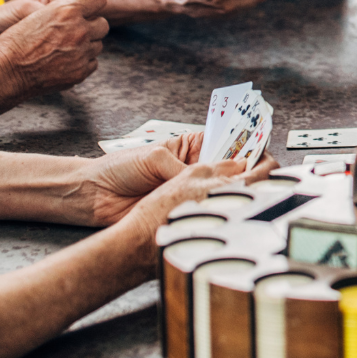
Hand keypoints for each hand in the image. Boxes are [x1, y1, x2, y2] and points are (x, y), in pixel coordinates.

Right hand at [0, 0, 108, 94]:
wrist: (6, 73)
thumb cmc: (14, 42)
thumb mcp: (35, 13)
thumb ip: (61, 9)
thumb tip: (79, 7)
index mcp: (68, 11)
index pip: (99, 0)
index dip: (93, 4)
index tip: (88, 8)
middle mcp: (79, 30)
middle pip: (103, 24)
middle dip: (92, 26)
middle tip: (76, 31)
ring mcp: (82, 52)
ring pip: (98, 44)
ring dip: (86, 45)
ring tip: (66, 48)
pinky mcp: (81, 71)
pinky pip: (92, 63)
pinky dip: (82, 62)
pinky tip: (65, 62)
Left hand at [107, 143, 276, 261]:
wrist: (92, 195)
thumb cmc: (118, 168)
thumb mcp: (154, 158)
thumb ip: (184, 168)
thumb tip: (208, 178)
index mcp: (192, 147)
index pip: (229, 144)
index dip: (247, 147)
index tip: (263, 154)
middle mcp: (196, 169)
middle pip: (232, 171)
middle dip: (248, 173)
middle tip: (264, 177)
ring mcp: (191, 192)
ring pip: (221, 193)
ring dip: (234, 194)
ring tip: (249, 195)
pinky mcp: (182, 213)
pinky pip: (205, 213)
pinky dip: (216, 213)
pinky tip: (224, 212)